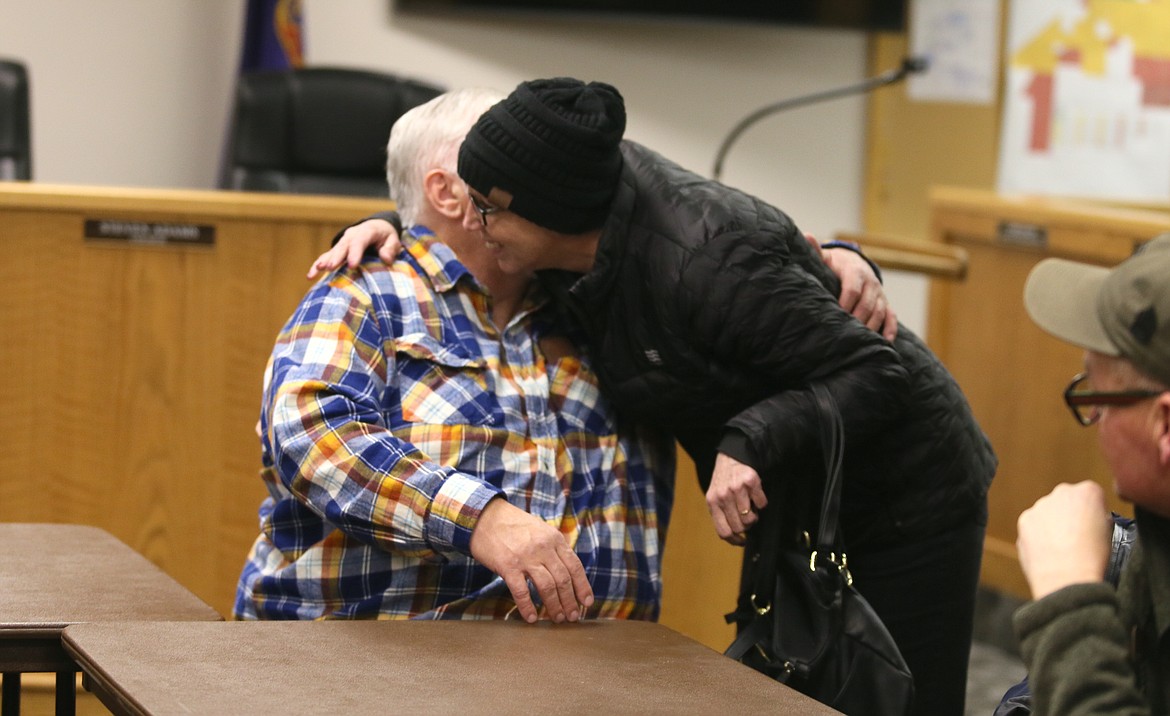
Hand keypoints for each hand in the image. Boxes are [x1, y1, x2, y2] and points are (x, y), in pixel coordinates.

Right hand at [306, 219, 401, 279]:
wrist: (377, 228)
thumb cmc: (386, 237)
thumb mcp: (393, 240)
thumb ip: (391, 249)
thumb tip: (385, 258)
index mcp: (366, 231)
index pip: (360, 241)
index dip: (355, 253)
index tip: (352, 265)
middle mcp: (352, 235)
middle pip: (343, 246)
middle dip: (336, 257)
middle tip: (330, 268)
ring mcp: (343, 242)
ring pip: (333, 251)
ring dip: (325, 261)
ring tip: (318, 270)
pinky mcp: (338, 250)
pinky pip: (326, 257)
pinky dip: (318, 265)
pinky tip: (311, 275)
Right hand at [469, 498, 592, 622]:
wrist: (485, 517)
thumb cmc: (513, 526)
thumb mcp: (541, 530)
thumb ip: (554, 547)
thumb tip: (568, 572)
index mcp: (554, 539)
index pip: (575, 566)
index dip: (583, 587)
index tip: (587, 602)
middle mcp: (543, 548)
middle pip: (563, 580)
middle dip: (570, 601)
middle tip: (572, 617)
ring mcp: (526, 557)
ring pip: (547, 587)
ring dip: (554, 606)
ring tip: (557, 618)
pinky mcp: (508, 566)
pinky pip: (521, 591)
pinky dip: (528, 607)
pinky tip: (531, 618)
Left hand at [706, 452, 768, 545]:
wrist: (731, 457)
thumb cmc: (724, 480)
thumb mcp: (716, 497)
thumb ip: (721, 514)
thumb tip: (733, 536)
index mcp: (712, 502)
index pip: (723, 531)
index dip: (734, 540)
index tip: (742, 541)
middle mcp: (723, 496)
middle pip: (739, 527)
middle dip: (745, 526)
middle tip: (746, 518)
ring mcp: (737, 489)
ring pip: (750, 518)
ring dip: (754, 516)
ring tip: (750, 507)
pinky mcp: (751, 481)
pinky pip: (762, 504)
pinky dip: (761, 503)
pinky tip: (755, 496)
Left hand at [822, 247, 897, 340]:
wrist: (853, 262)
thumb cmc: (834, 264)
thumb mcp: (826, 257)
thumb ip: (816, 252)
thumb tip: (807, 235)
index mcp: (855, 272)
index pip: (852, 289)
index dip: (845, 303)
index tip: (836, 315)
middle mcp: (870, 283)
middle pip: (867, 304)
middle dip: (857, 319)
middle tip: (846, 335)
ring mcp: (879, 294)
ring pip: (879, 312)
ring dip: (871, 327)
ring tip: (860, 341)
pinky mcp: (885, 303)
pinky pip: (891, 317)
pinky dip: (890, 330)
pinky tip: (885, 342)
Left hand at [1016, 481, 1112, 600]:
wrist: (1067, 579)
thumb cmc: (1094, 559)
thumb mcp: (1110, 533)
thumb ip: (1098, 518)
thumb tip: (1091, 521)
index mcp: (1088, 491)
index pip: (1092, 495)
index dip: (1094, 512)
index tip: (1095, 526)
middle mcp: (1062, 492)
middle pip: (1067, 500)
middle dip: (1070, 514)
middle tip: (1076, 537)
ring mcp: (1040, 506)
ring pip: (1048, 512)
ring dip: (1052, 524)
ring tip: (1061, 549)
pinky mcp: (1024, 520)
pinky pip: (1033, 526)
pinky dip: (1038, 536)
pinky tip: (1047, 552)